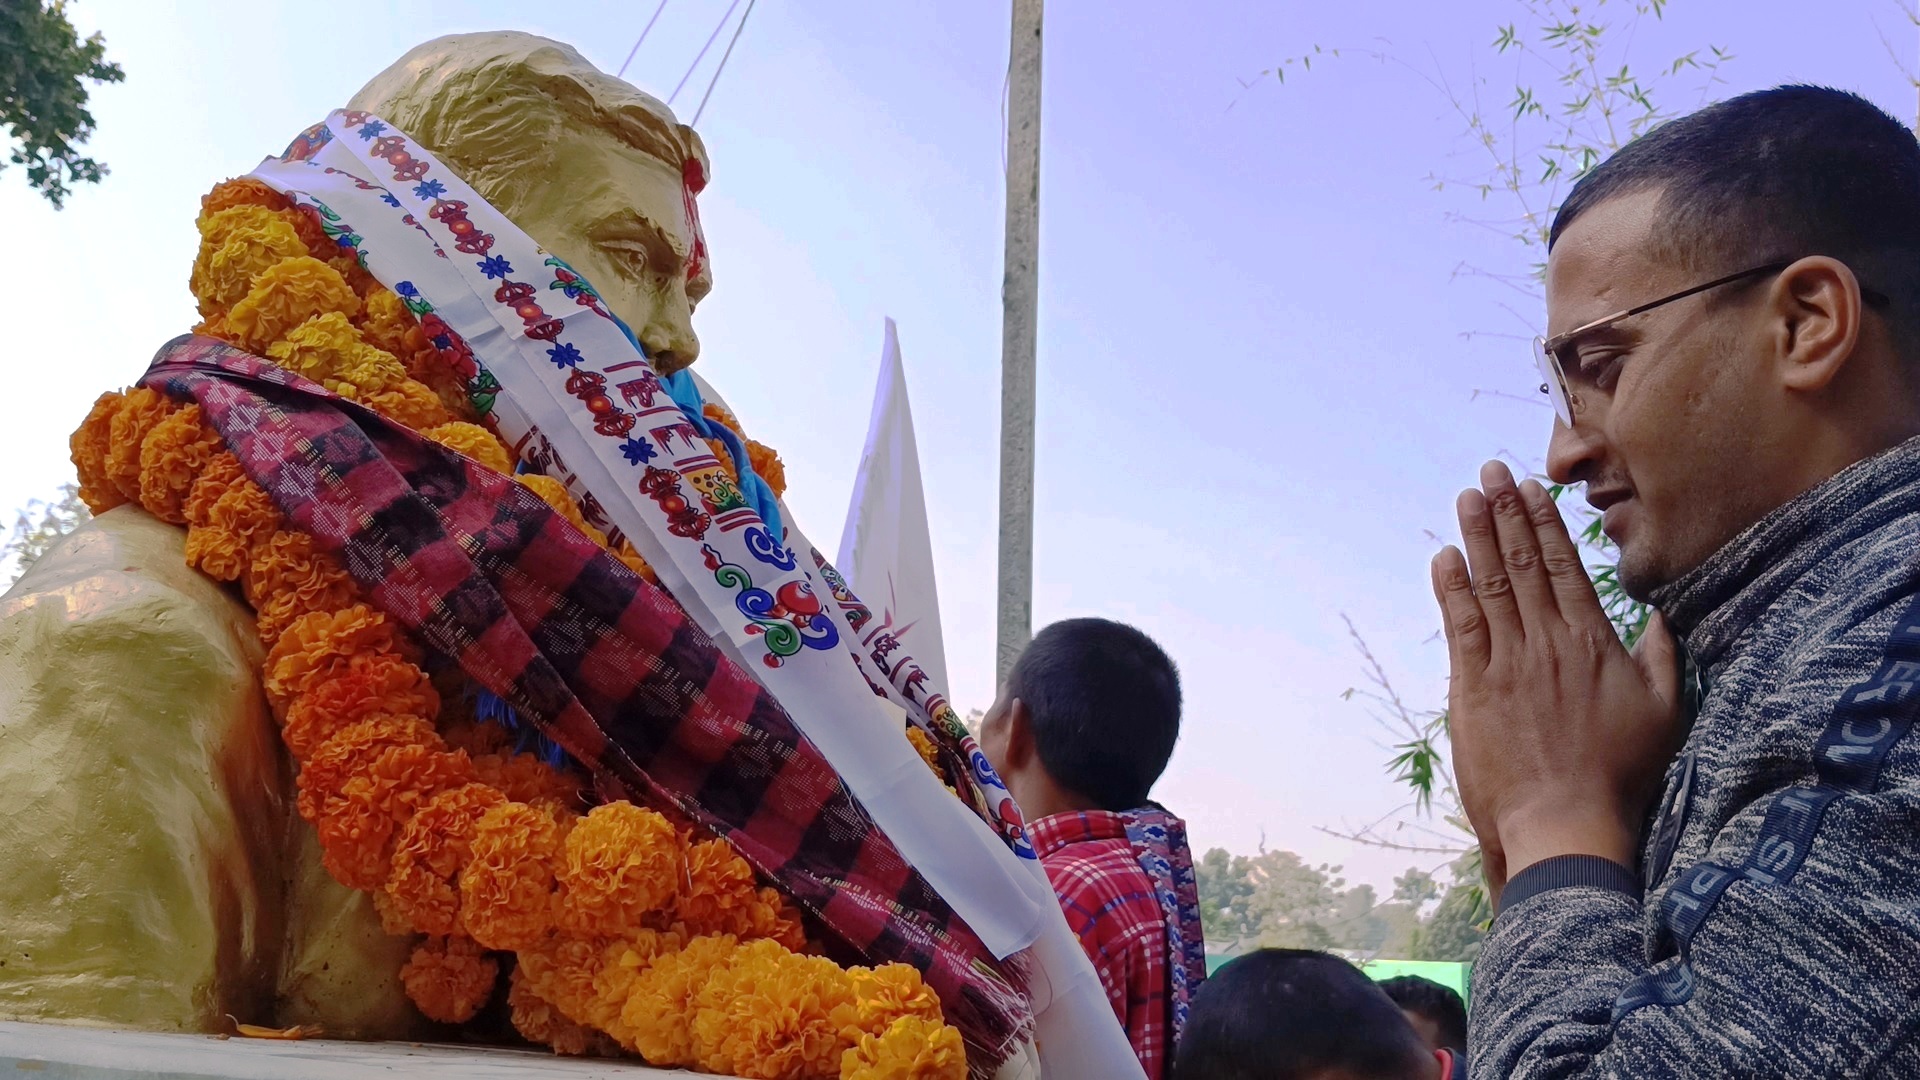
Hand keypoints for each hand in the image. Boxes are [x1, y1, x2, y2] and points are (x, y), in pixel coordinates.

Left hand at [1431, 461, 1684, 903]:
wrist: (1567, 823)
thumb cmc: (1621, 776)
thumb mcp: (1663, 712)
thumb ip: (1663, 656)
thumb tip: (1663, 614)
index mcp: (1593, 642)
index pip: (1565, 566)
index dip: (1543, 523)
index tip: (1529, 488)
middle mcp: (1549, 642)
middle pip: (1524, 564)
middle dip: (1504, 514)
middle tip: (1489, 472)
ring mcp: (1508, 663)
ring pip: (1491, 585)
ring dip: (1476, 537)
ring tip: (1466, 496)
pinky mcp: (1474, 689)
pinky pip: (1461, 626)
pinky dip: (1451, 588)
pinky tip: (1444, 557)